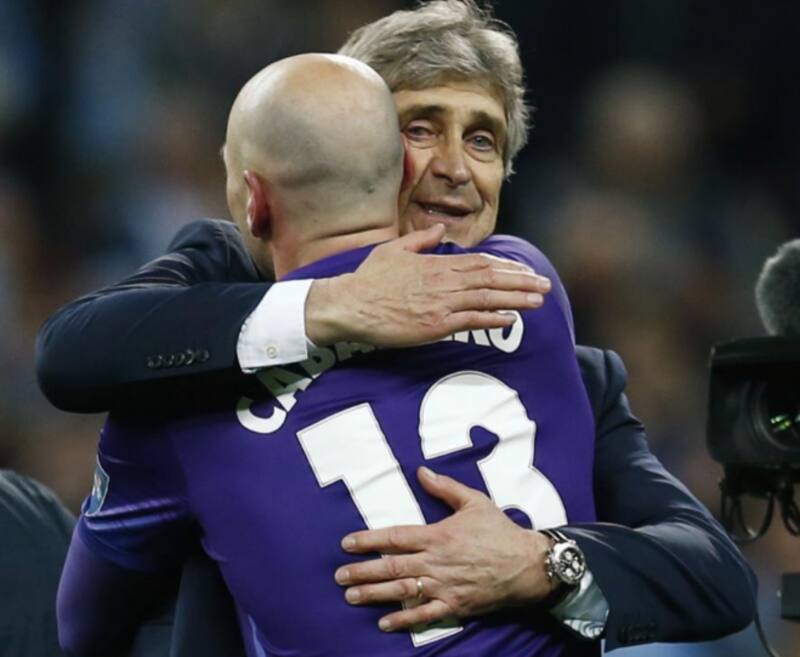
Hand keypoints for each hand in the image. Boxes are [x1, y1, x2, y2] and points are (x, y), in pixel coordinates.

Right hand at [304, 224, 550, 346]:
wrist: (351, 304)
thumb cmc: (369, 279)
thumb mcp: (394, 250)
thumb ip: (421, 240)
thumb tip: (439, 230)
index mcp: (436, 264)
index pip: (480, 263)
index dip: (507, 267)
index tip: (525, 270)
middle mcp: (444, 281)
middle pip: (491, 278)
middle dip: (521, 281)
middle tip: (545, 284)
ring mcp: (441, 303)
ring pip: (487, 297)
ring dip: (516, 298)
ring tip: (539, 300)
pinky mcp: (435, 325)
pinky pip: (471, 320)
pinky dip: (494, 318)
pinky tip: (512, 318)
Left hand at [334, 467, 555, 631]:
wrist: (528, 563)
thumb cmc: (500, 531)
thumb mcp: (474, 501)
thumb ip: (444, 488)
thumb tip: (421, 472)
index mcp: (438, 534)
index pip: (395, 537)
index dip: (369, 540)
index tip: (347, 543)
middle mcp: (436, 561)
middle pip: (392, 566)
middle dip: (363, 571)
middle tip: (339, 575)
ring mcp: (445, 585)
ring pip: (403, 591)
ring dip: (374, 594)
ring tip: (351, 596)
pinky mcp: (455, 605)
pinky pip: (425, 615)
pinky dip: (404, 620)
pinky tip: (384, 623)